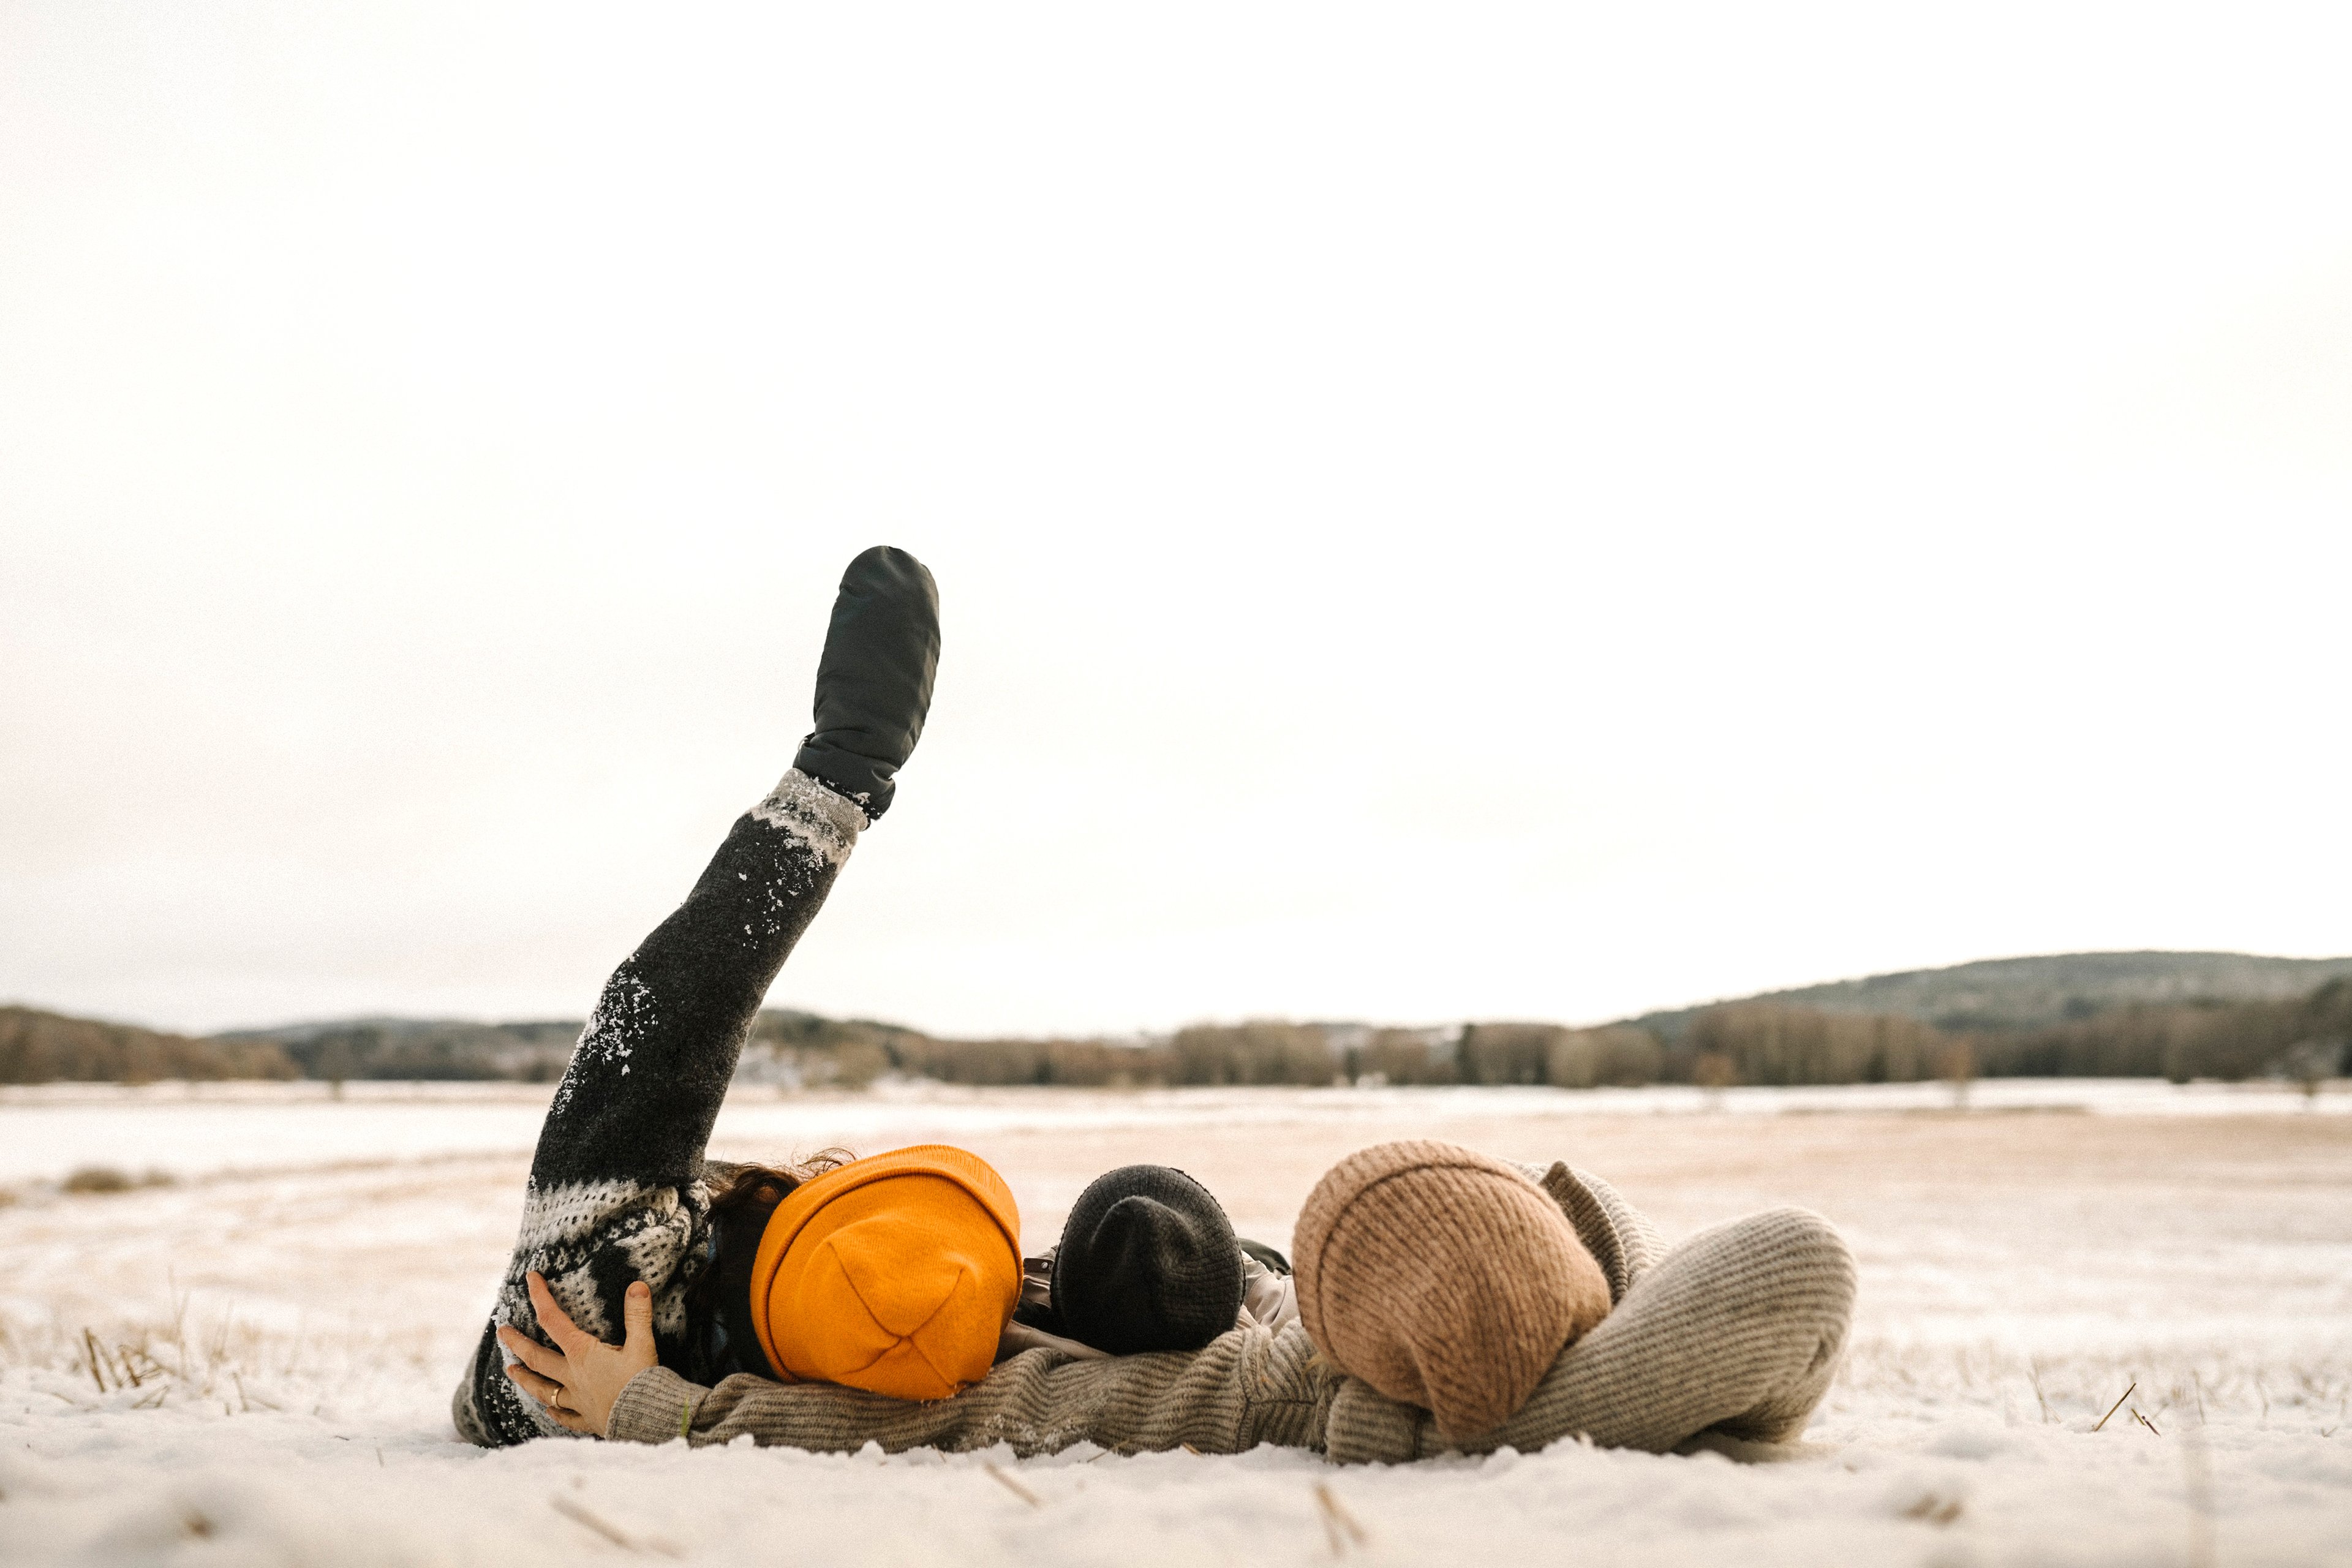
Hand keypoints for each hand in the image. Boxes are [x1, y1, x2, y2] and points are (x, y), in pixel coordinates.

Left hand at [498, 1271, 657, 1436]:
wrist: (647, 1421)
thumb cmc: (643, 1381)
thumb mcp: (643, 1344)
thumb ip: (637, 1314)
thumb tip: (637, 1285)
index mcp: (582, 1354)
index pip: (554, 1320)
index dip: (540, 1297)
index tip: (530, 1279)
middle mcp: (572, 1377)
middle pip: (537, 1358)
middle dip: (517, 1343)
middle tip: (501, 1331)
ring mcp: (577, 1401)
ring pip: (543, 1389)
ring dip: (525, 1379)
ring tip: (510, 1371)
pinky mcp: (587, 1419)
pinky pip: (566, 1416)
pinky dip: (556, 1412)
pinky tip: (549, 1411)